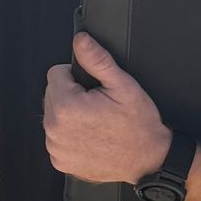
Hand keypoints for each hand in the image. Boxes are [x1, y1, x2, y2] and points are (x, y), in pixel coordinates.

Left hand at [43, 33, 169, 183]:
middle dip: (71, 95)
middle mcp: (55, 129)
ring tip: (95, 122)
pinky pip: (56, 137)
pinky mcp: (59, 160)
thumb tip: (81, 40)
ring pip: (52, 115)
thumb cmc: (139, 125)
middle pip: (52, 94)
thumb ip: (97, 59)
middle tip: (97, 106)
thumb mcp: (123, 85)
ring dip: (68, 115)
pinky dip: (69, 135)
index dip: (76, 76)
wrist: (149, 160)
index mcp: (66, 107)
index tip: (93, 89)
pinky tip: (90, 137)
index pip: (55, 73)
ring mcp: (56, 148)